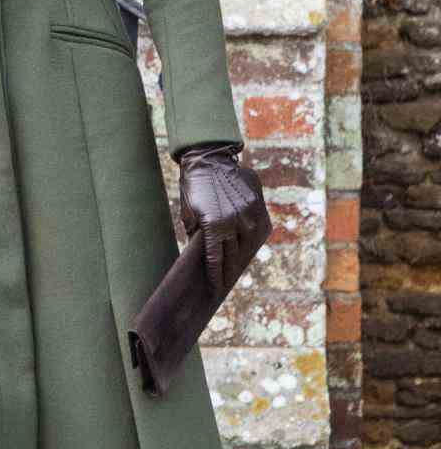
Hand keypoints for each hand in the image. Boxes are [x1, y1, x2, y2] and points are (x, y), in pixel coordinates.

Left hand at [178, 143, 270, 299]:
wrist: (207, 160)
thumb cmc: (193, 188)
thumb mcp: (189, 215)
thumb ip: (197, 236)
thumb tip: (205, 255)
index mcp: (214, 227)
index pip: (216, 260)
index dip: (216, 276)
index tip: (216, 288)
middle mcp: (234, 222)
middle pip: (233, 255)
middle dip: (229, 271)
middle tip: (226, 282)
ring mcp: (248, 213)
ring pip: (249, 244)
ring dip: (243, 256)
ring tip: (238, 267)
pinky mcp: (257, 204)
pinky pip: (259, 228)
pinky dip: (255, 239)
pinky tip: (249, 247)